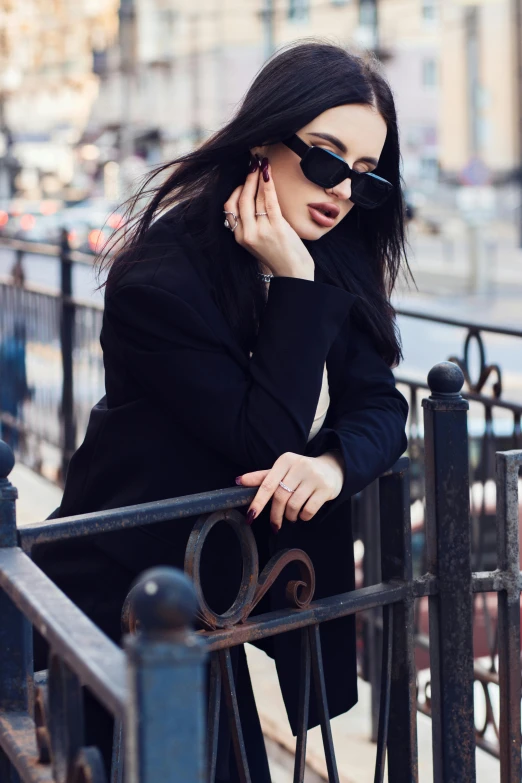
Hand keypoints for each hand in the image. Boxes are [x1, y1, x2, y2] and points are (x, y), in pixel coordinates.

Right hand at [223, 155, 314, 280]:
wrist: (293, 272)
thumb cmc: (278, 255)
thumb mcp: (257, 241)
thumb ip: (251, 224)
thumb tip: (250, 196)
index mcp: (239, 237)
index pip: (229, 207)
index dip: (236, 190)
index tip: (244, 179)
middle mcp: (247, 234)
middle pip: (240, 199)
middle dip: (246, 179)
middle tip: (252, 164)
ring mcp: (261, 231)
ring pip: (254, 198)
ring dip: (256, 178)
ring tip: (260, 164)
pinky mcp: (276, 228)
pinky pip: (269, 200)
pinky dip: (267, 184)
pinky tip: (268, 173)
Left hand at [236, 451, 344, 531]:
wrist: (332, 469)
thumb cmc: (301, 472)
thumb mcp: (282, 471)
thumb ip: (262, 477)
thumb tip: (239, 481)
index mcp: (285, 461)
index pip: (267, 484)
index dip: (258, 502)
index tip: (250, 517)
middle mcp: (299, 466)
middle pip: (280, 497)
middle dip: (275, 514)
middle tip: (275, 523)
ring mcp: (314, 477)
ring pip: (294, 505)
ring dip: (290, 516)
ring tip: (291, 515)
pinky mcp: (326, 489)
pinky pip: (309, 510)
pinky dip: (303, 517)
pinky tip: (303, 514)